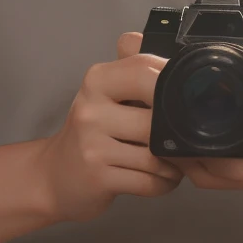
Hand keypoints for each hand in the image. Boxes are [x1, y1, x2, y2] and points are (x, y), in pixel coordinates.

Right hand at [33, 36, 184, 223]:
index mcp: (98, 81)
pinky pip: (148, 182)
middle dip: (179, 134)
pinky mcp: (97, 178)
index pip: (146, 71)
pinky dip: (164, 183)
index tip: (188, 100)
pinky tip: (162, 179)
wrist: (54, 176)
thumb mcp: (109, 93)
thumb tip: (179, 58)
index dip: (175, 86)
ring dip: (175, 164)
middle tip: (186, 139)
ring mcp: (91, 145)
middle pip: (157, 119)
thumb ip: (139, 71)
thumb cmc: (93, 131)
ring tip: (175, 162)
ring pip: (156, 155)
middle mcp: (91, 109)